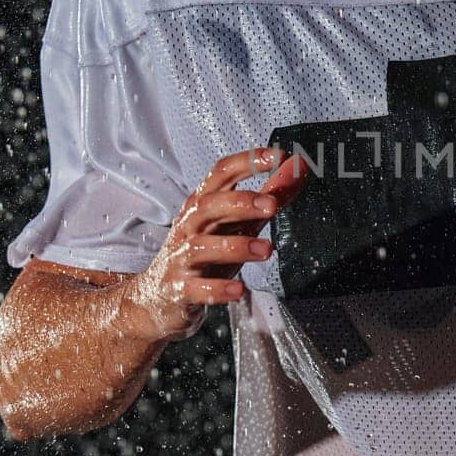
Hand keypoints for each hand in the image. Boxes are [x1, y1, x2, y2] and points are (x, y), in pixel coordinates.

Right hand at [123, 148, 306, 341]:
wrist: (158, 299)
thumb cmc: (204, 256)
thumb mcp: (236, 225)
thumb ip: (268, 198)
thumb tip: (297, 169)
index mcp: (203, 205)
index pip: (220, 174)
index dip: (247, 162)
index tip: (278, 156)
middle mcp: (189, 226)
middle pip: (208, 205)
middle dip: (240, 202)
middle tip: (273, 205)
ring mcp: (181, 258)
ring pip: (202, 245)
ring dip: (236, 246)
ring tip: (266, 250)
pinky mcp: (179, 289)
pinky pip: (196, 288)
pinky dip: (217, 288)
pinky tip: (239, 291)